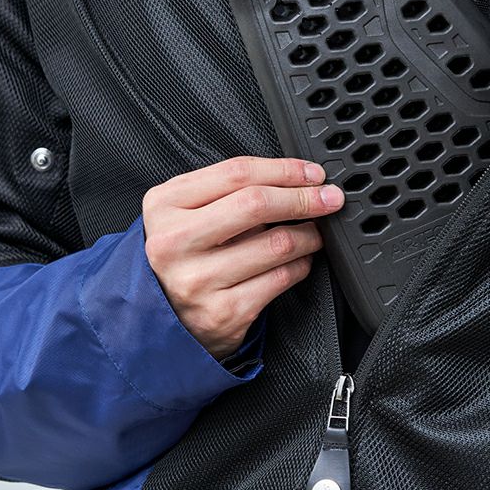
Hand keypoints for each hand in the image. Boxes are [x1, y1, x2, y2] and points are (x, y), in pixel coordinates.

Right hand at [142, 156, 344, 359]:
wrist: (160, 319)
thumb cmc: (183, 256)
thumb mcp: (185, 212)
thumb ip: (226, 191)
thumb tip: (294, 180)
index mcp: (165, 205)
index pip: (236, 173)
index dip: (284, 169)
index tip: (312, 174)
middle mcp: (175, 242)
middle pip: (256, 204)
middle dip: (304, 198)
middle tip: (329, 198)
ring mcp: (198, 280)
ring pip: (276, 244)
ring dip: (310, 235)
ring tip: (315, 232)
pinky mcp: (222, 312)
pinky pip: (280, 279)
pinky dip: (301, 265)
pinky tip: (299, 260)